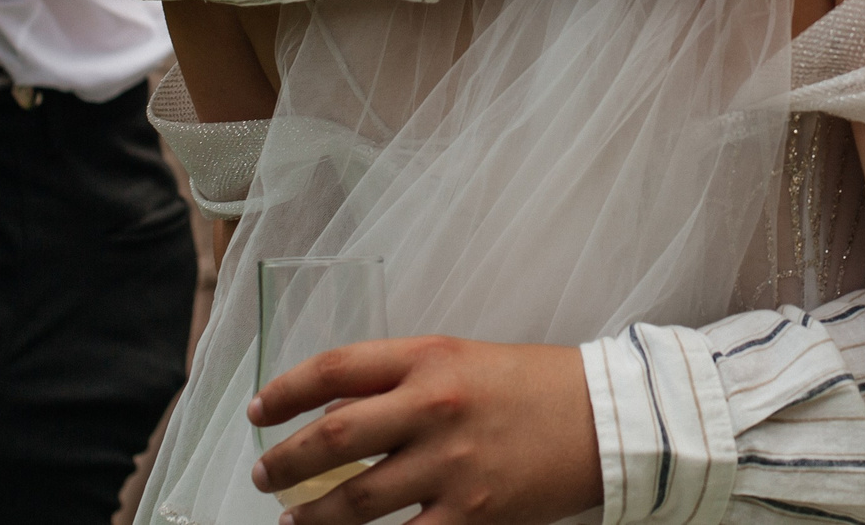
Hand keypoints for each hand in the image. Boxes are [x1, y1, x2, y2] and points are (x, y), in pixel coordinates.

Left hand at [249, 336, 599, 524]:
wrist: (606, 419)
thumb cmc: (532, 385)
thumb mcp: (461, 360)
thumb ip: (399, 381)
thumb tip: (334, 413)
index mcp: (429, 356)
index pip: (334, 369)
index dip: (284, 392)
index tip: (258, 411)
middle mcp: (434, 406)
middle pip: (332, 438)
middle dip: (283, 462)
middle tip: (262, 475)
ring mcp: (451, 465)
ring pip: (354, 501)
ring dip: (310, 517)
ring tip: (292, 520)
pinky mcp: (471, 516)